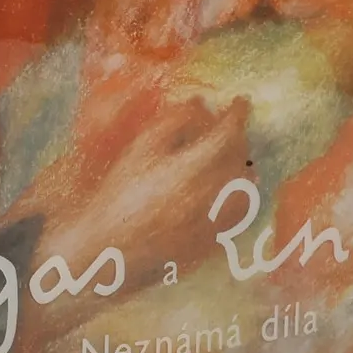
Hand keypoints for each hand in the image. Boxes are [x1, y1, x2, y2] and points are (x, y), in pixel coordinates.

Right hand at [23, 87, 252, 287]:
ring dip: (243, 167)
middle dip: (238, 137)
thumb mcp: (138, 149)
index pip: (229, 134)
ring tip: (233, 157)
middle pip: (240, 159)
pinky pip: (239, 214)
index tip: (240, 101)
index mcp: (194, 169)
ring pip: (246, 188)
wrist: (106, 252)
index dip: (237, 114)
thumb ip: (172, 122)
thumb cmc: (117, 195)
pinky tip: (228, 191)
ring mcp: (215, 223)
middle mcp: (213, 196)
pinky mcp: (211, 243)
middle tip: (227, 126)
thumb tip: (199, 104)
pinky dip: (240, 195)